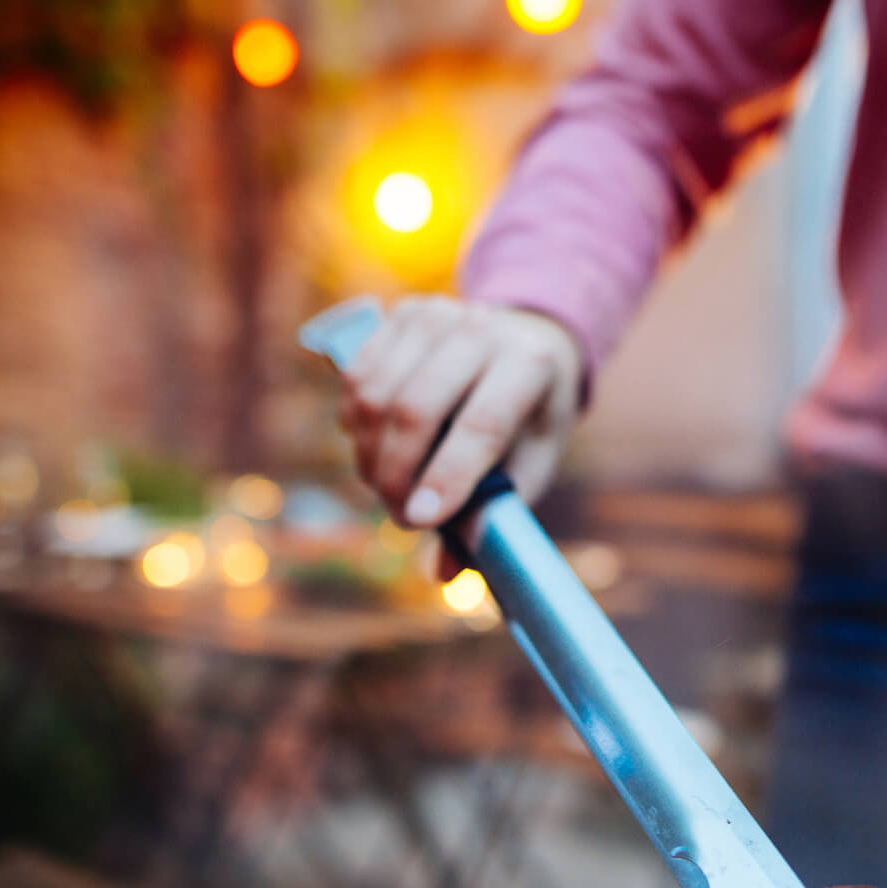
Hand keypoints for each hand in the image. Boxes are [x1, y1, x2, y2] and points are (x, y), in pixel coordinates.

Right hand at [338, 296, 582, 560]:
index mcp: (530, 366)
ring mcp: (438, 314)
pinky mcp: (401, 313)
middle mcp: (483, 330)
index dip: (446, 476)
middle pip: (415, 408)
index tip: (419, 520)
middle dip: (396, 475)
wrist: (527, 339)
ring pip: (375, 395)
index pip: (481, 424)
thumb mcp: (531, 464)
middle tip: (401, 517)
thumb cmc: (530, 416)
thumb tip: (444, 573)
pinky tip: (374, 444)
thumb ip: (492, 514)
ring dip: (370, 455)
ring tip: (387, 485)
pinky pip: (356, 377)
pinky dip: (355, 424)